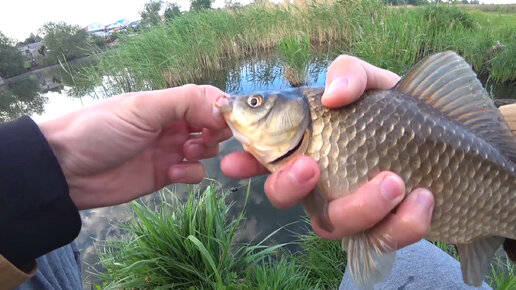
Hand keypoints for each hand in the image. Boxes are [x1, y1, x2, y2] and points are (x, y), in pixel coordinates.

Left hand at [39, 84, 230, 209]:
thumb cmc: (101, 129)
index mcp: (168, 103)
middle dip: (214, 133)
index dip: (222, 110)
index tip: (225, 123)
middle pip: (212, 125)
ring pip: (207, 149)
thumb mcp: (143, 108)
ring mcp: (170, 150)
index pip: (208, 99)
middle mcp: (173, 124)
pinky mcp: (165, 175)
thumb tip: (223, 110)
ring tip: (183, 153)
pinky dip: (190, 173)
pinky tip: (172, 174)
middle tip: (199, 139)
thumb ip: (185, 102)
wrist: (67, 170)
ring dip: (203, 152)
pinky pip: (193, 173)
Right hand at [221, 55, 433, 249]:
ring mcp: (348, 209)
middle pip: (283, 196)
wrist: (452, 140)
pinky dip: (402, 223)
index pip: (266, 154)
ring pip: (331, 225)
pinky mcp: (381, 230)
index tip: (234, 160)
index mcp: (309, 145)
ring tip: (395, 181)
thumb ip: (349, 73)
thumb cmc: (400, 109)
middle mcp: (320, 181)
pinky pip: (381, 240)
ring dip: (360, 207)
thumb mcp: (375, 80)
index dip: (245, 159)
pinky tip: (423, 197)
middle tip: (311, 167)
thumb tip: (332, 97)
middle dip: (287, 186)